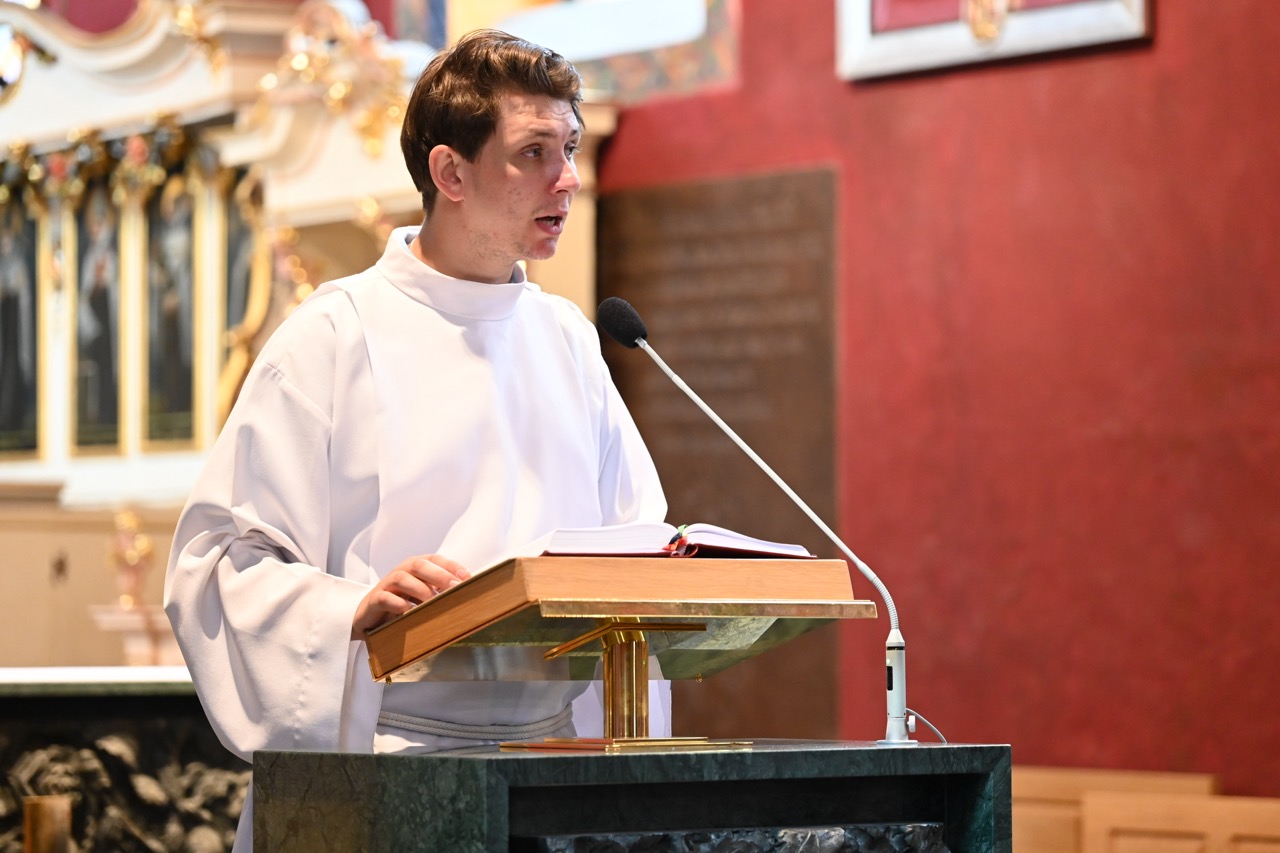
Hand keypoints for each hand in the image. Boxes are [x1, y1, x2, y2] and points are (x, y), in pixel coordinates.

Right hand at [351, 554, 470, 638]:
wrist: (370, 616)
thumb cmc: (402, 603)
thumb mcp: (423, 596)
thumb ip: (440, 592)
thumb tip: (468, 594)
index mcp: (415, 567)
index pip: (435, 559)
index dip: (451, 566)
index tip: (467, 577)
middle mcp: (401, 571)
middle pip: (419, 565)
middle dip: (439, 575)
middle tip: (454, 588)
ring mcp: (386, 585)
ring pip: (401, 578)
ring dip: (419, 589)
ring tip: (432, 601)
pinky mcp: (374, 600)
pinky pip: (384, 597)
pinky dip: (397, 603)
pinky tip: (408, 611)